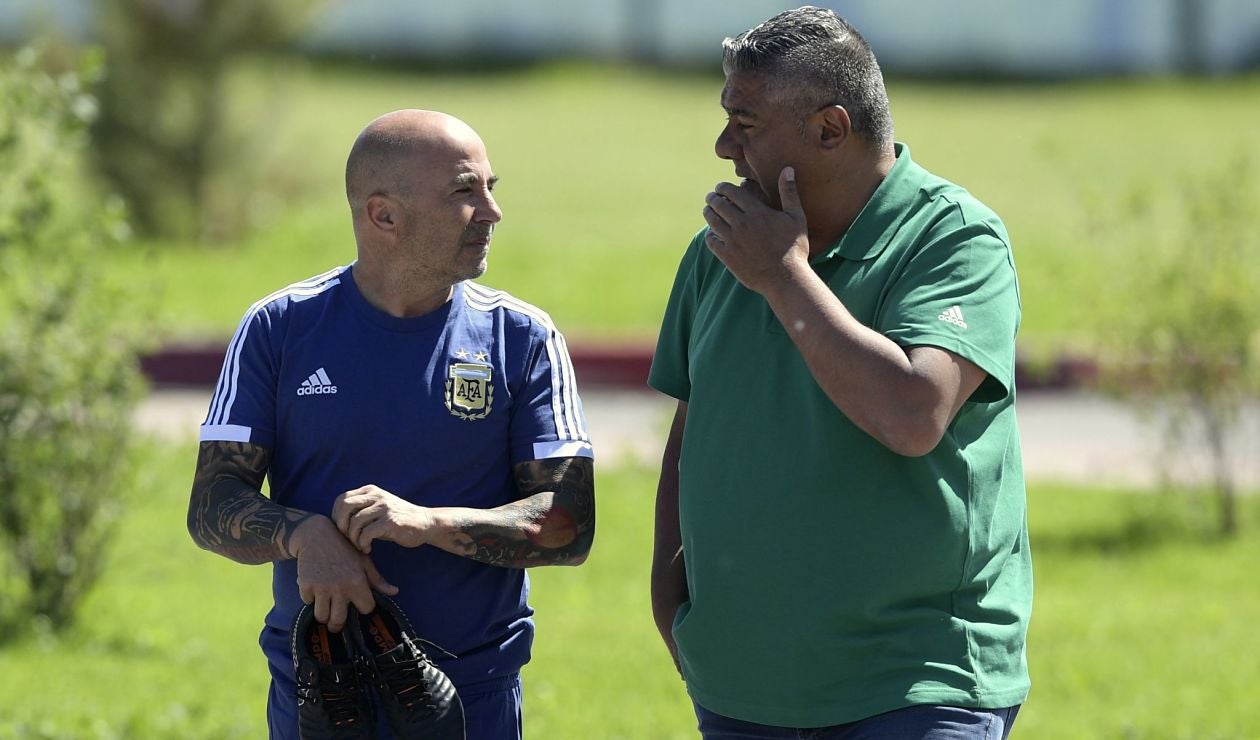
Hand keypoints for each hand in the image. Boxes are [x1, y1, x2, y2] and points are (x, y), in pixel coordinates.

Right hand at [290, 516, 397, 631]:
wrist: (316, 535)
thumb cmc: (344, 549)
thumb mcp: (363, 561)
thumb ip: (378, 580)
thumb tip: (395, 592)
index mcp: (357, 582)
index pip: (366, 608)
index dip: (364, 607)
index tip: (359, 603)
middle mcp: (340, 587)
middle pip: (338, 621)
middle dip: (337, 625)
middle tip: (336, 623)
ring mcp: (321, 587)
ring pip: (321, 616)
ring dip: (323, 615)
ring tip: (325, 610)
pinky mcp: (306, 585)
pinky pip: (308, 603)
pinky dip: (310, 599)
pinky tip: (315, 591)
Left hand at [332, 484, 435, 553]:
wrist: (425, 523)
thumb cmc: (397, 520)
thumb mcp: (377, 509)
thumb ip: (360, 510)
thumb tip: (336, 522)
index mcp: (371, 490)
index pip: (342, 499)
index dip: (336, 516)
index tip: (343, 530)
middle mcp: (377, 496)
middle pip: (345, 507)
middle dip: (341, 526)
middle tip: (347, 538)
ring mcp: (384, 507)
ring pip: (355, 522)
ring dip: (353, 538)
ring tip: (360, 545)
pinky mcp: (390, 521)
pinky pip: (367, 533)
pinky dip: (363, 543)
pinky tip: (368, 548)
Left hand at [702, 166, 809, 295]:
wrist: (786, 278)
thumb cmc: (794, 248)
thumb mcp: (796, 217)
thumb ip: (789, 192)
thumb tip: (787, 169)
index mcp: (756, 211)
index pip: (732, 192)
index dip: (723, 187)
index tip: (720, 187)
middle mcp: (741, 224)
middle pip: (718, 204)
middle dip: (712, 198)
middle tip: (711, 197)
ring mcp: (732, 240)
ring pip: (712, 220)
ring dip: (708, 213)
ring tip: (708, 210)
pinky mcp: (727, 256)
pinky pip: (711, 240)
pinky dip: (709, 234)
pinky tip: (712, 233)